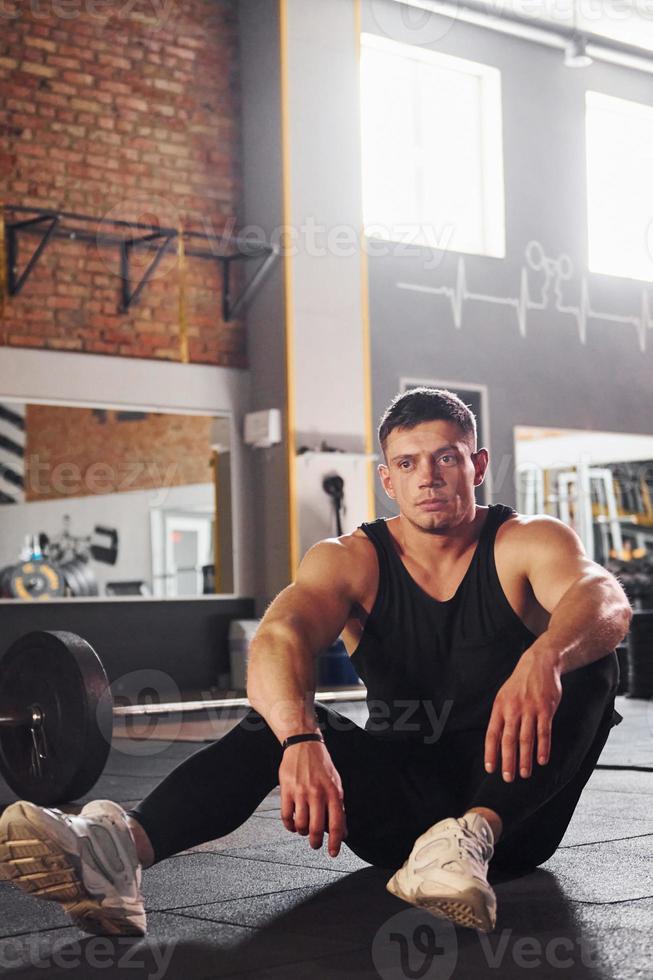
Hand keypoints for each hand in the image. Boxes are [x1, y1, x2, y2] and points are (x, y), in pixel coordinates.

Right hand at [279, 741, 347, 856]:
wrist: (303, 744)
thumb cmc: (321, 764)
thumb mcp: (335, 783)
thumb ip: (339, 806)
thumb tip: (343, 831)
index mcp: (333, 791)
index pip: (336, 822)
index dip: (335, 841)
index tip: (333, 853)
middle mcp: (317, 793)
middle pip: (316, 828)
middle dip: (316, 842)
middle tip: (315, 844)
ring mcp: (300, 792)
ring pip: (300, 824)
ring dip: (302, 832)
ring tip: (304, 830)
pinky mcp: (286, 790)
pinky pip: (286, 816)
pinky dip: (289, 825)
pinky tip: (292, 824)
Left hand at [484, 648, 562, 781]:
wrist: (539, 664)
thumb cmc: (520, 684)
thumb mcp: (504, 697)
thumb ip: (501, 717)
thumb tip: (496, 741)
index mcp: (499, 707)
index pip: (492, 734)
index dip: (491, 753)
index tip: (490, 769)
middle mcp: (513, 709)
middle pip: (508, 740)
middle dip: (507, 761)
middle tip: (508, 778)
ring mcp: (529, 709)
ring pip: (526, 738)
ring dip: (525, 759)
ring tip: (524, 774)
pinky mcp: (545, 709)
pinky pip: (544, 732)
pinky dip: (543, 748)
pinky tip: (541, 760)